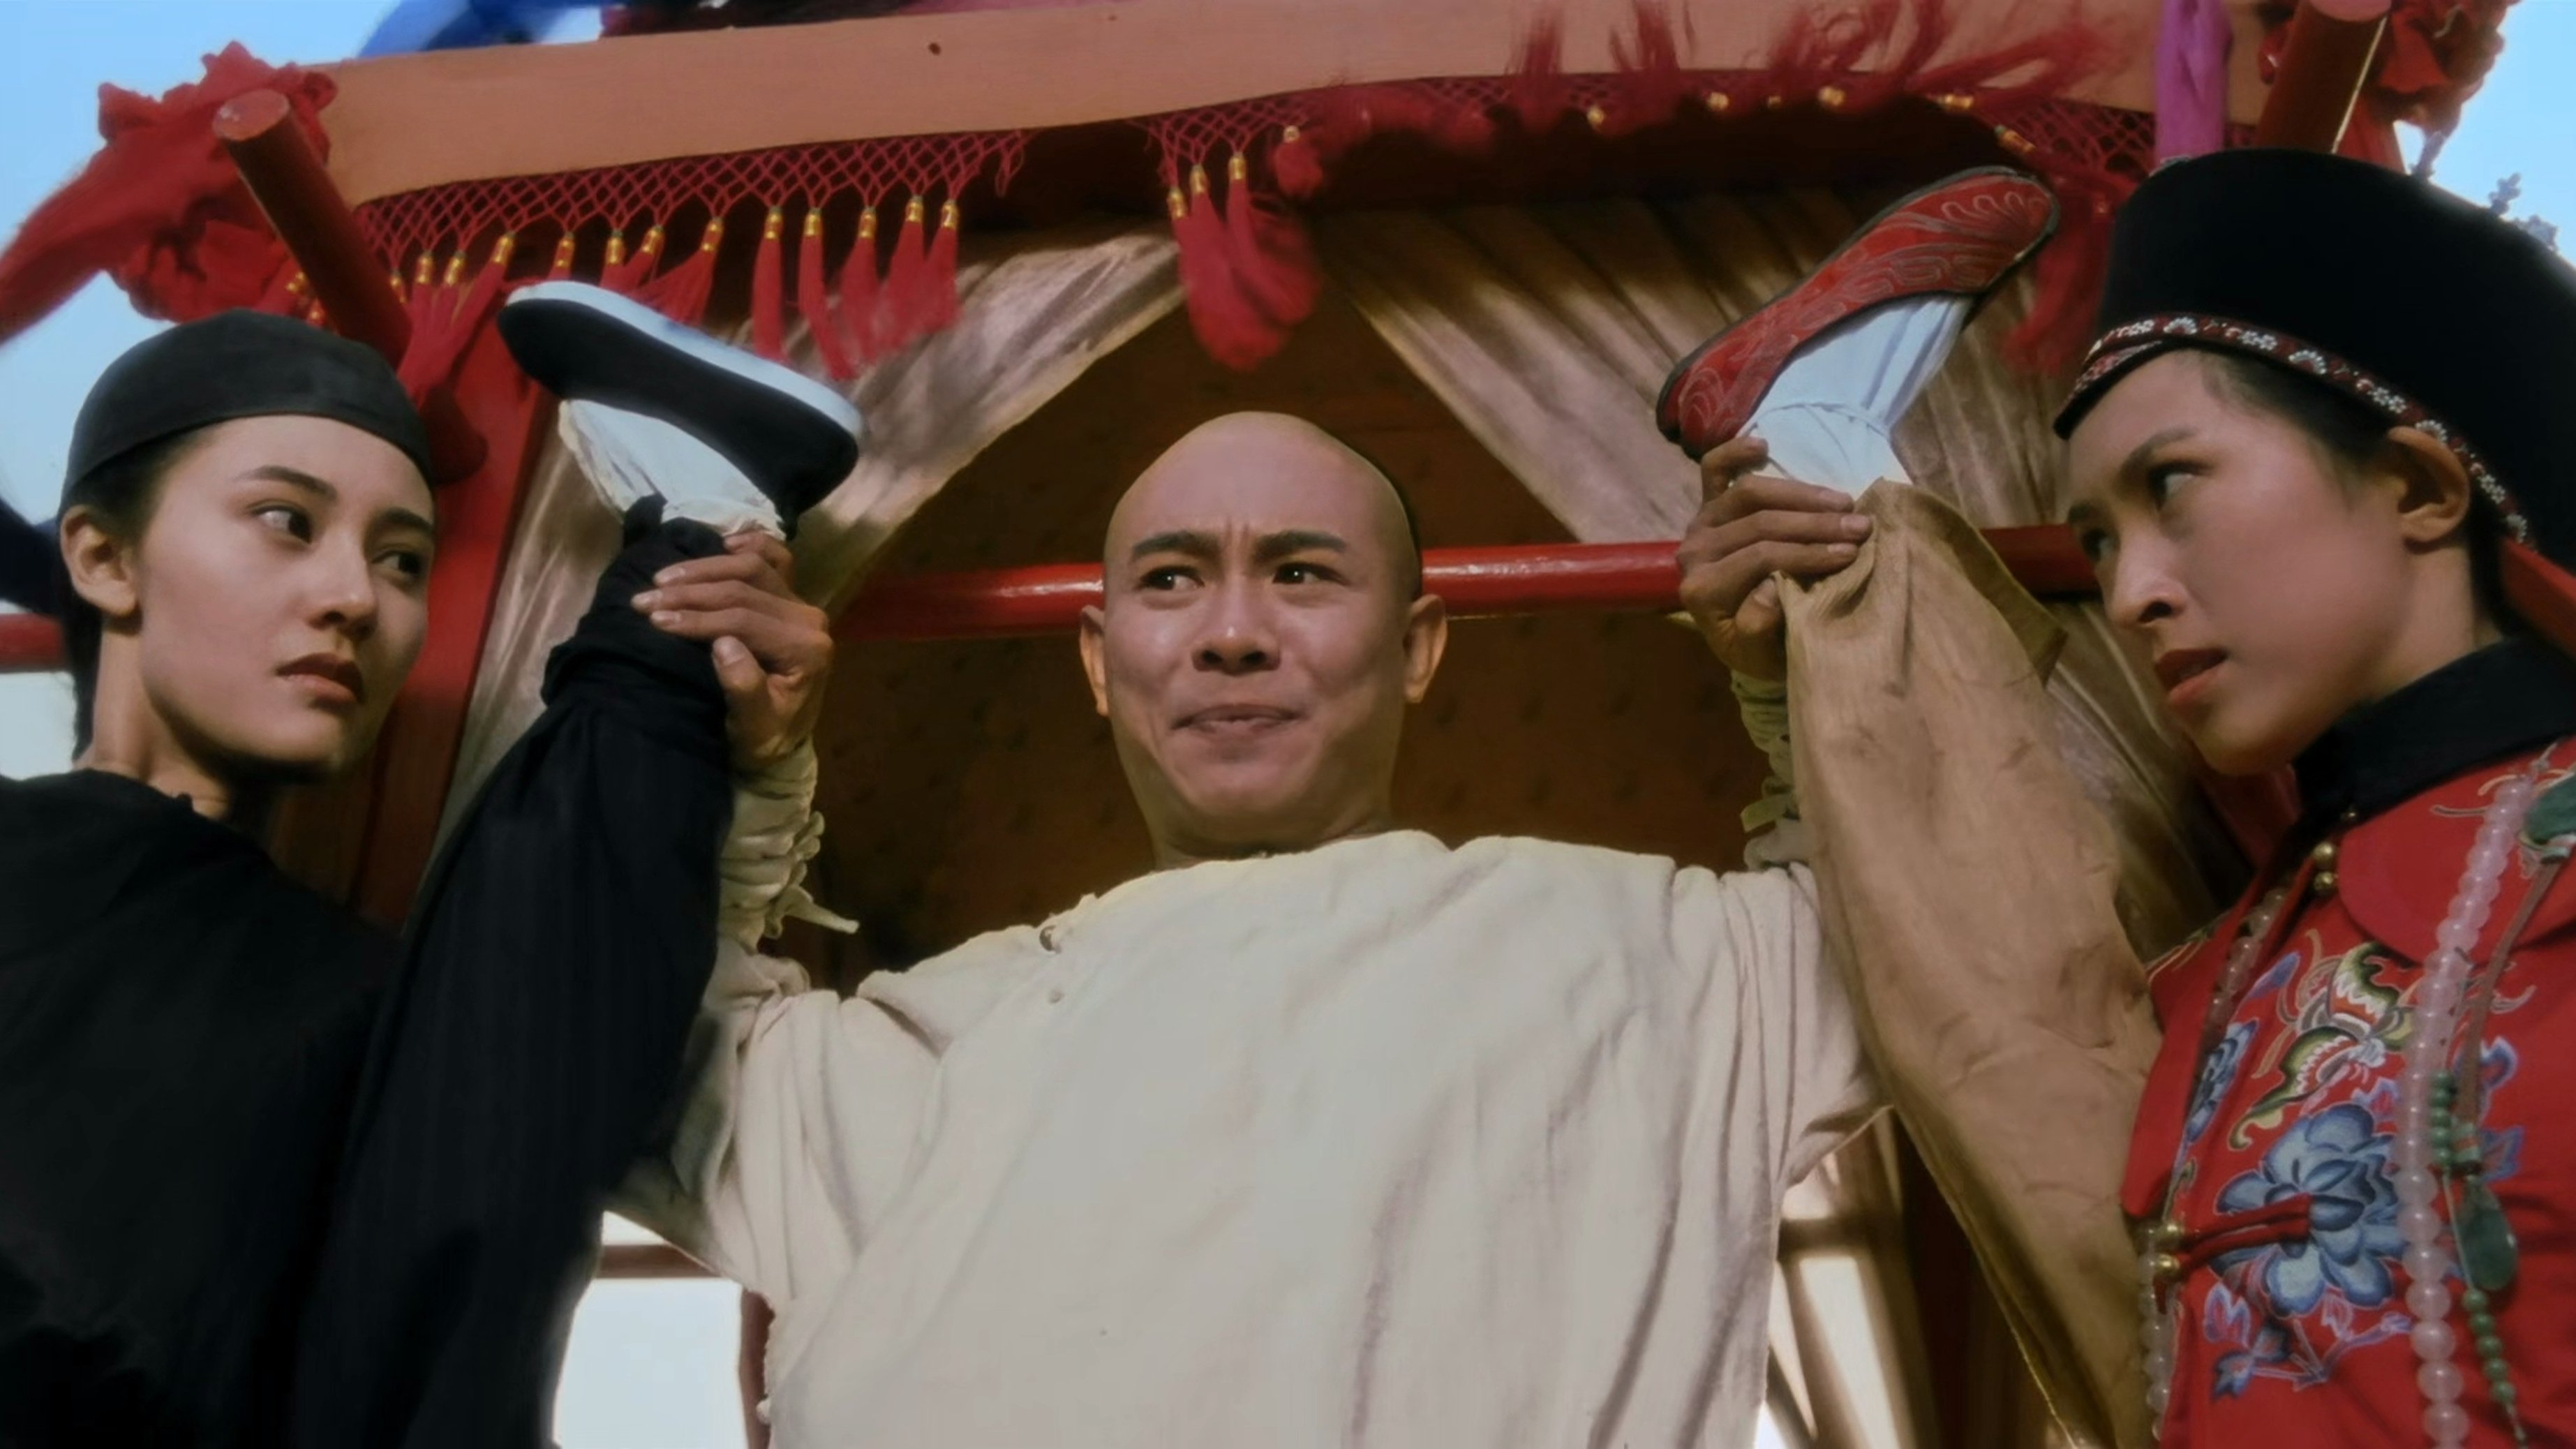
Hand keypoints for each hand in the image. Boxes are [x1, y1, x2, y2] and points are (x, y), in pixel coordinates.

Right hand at [632, 532, 834, 770]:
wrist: (783, 742)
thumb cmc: (765, 738)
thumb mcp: (755, 728)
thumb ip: (745, 689)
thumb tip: (723, 644)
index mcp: (806, 649)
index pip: (743, 620)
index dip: (696, 617)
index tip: (654, 619)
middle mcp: (809, 619)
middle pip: (745, 587)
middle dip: (690, 591)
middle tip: (644, 599)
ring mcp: (801, 605)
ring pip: (754, 566)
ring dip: (705, 568)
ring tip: (662, 579)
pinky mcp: (791, 600)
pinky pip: (777, 559)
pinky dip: (750, 545)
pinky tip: (722, 542)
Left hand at [1675, 436, 1870, 681]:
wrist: (1747, 643)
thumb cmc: (1762, 650)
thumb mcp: (1763, 656)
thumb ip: (1759, 627)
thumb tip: (1772, 587)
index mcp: (1702, 591)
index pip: (1759, 558)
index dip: (1807, 553)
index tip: (1851, 554)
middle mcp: (1694, 553)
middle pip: (1757, 523)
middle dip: (1814, 524)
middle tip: (1861, 525)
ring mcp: (1700, 524)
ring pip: (1746, 493)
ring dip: (1799, 493)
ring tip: (1843, 500)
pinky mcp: (1707, 506)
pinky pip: (1713, 471)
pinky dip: (1735, 453)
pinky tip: (1764, 444)